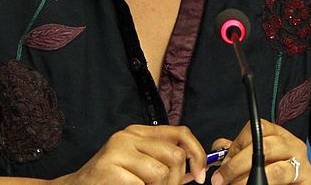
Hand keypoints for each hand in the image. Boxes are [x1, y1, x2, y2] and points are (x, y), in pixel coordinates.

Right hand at [61, 124, 206, 184]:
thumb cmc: (110, 181)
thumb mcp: (139, 166)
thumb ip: (164, 163)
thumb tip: (197, 169)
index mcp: (138, 132)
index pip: (181, 133)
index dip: (197, 154)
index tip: (200, 176)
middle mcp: (128, 136)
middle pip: (175, 155)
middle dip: (177, 180)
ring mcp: (118, 150)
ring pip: (161, 173)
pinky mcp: (110, 169)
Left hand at [209, 120, 310, 184]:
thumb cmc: (273, 171)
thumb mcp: (254, 157)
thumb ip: (236, 151)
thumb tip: (217, 148)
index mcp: (277, 133)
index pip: (257, 128)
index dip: (237, 144)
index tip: (223, 162)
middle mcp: (292, 144)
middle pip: (265, 146)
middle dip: (239, 164)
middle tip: (222, 179)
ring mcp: (301, 163)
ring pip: (276, 170)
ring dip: (251, 180)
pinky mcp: (305, 180)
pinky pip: (284, 183)